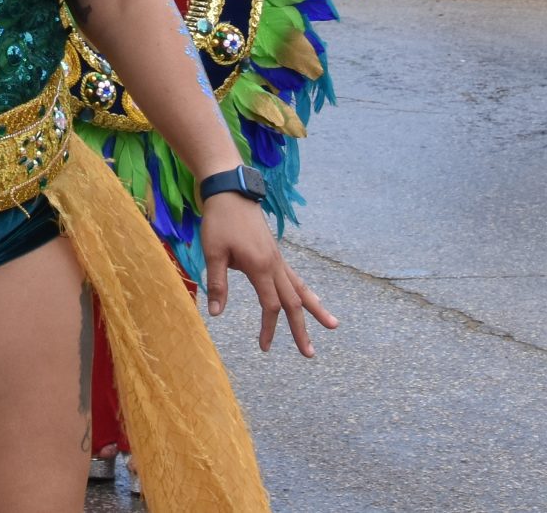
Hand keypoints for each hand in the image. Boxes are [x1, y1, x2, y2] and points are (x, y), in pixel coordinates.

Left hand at [200, 192, 337, 356]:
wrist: (231, 192)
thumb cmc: (220, 221)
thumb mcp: (213, 252)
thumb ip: (218, 283)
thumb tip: (216, 314)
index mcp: (260, 266)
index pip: (271, 305)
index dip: (269, 328)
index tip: (264, 347)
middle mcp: (275, 264)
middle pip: (293, 302)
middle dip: (302, 329)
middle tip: (310, 354)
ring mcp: (278, 258)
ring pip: (301, 288)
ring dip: (315, 308)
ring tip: (332, 325)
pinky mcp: (275, 254)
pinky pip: (295, 277)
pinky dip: (305, 291)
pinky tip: (312, 300)